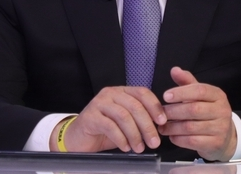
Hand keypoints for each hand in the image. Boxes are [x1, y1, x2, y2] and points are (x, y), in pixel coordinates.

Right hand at [49, 86, 166, 152]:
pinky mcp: (90, 117)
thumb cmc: (104, 130)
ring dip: (135, 134)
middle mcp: (110, 94)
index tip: (162, 122)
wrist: (78, 138)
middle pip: (135, 106)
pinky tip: (126, 147)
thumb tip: (160, 126)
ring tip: (139, 147)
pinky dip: (121, 138)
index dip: (154, 107)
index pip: (142, 93)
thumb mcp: (125, 123)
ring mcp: (99, 103)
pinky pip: (110, 126)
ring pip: (124, 116)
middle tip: (154, 142)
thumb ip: (139, 119)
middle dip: (147, 125)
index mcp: (121, 92)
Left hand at [158, 67, 236, 160]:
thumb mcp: (200, 95)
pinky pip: (192, 141)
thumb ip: (187, 82)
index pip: (200, 90)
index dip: (181, 93)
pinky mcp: (216, 143)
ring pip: (191, 127)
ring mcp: (220, 128)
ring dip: (172, 127)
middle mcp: (222, 110)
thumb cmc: (208, 112)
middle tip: (160, 113)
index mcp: (218, 95)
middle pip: (193, 109)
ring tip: (161, 127)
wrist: (226, 137)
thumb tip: (174, 70)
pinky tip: (171, 136)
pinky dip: (178, 139)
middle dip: (173, 111)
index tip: (165, 96)